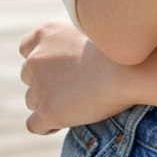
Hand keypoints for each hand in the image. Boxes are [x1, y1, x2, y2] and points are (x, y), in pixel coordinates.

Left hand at [19, 20, 137, 134]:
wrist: (130, 68)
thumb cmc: (118, 48)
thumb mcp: (90, 30)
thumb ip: (69, 42)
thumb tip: (67, 61)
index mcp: (46, 33)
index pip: (26, 48)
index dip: (41, 59)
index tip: (58, 66)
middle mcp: (35, 58)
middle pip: (28, 76)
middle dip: (45, 82)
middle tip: (73, 86)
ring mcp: (39, 86)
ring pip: (32, 101)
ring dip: (49, 102)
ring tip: (77, 102)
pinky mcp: (47, 111)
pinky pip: (35, 125)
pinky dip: (48, 125)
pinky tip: (67, 120)